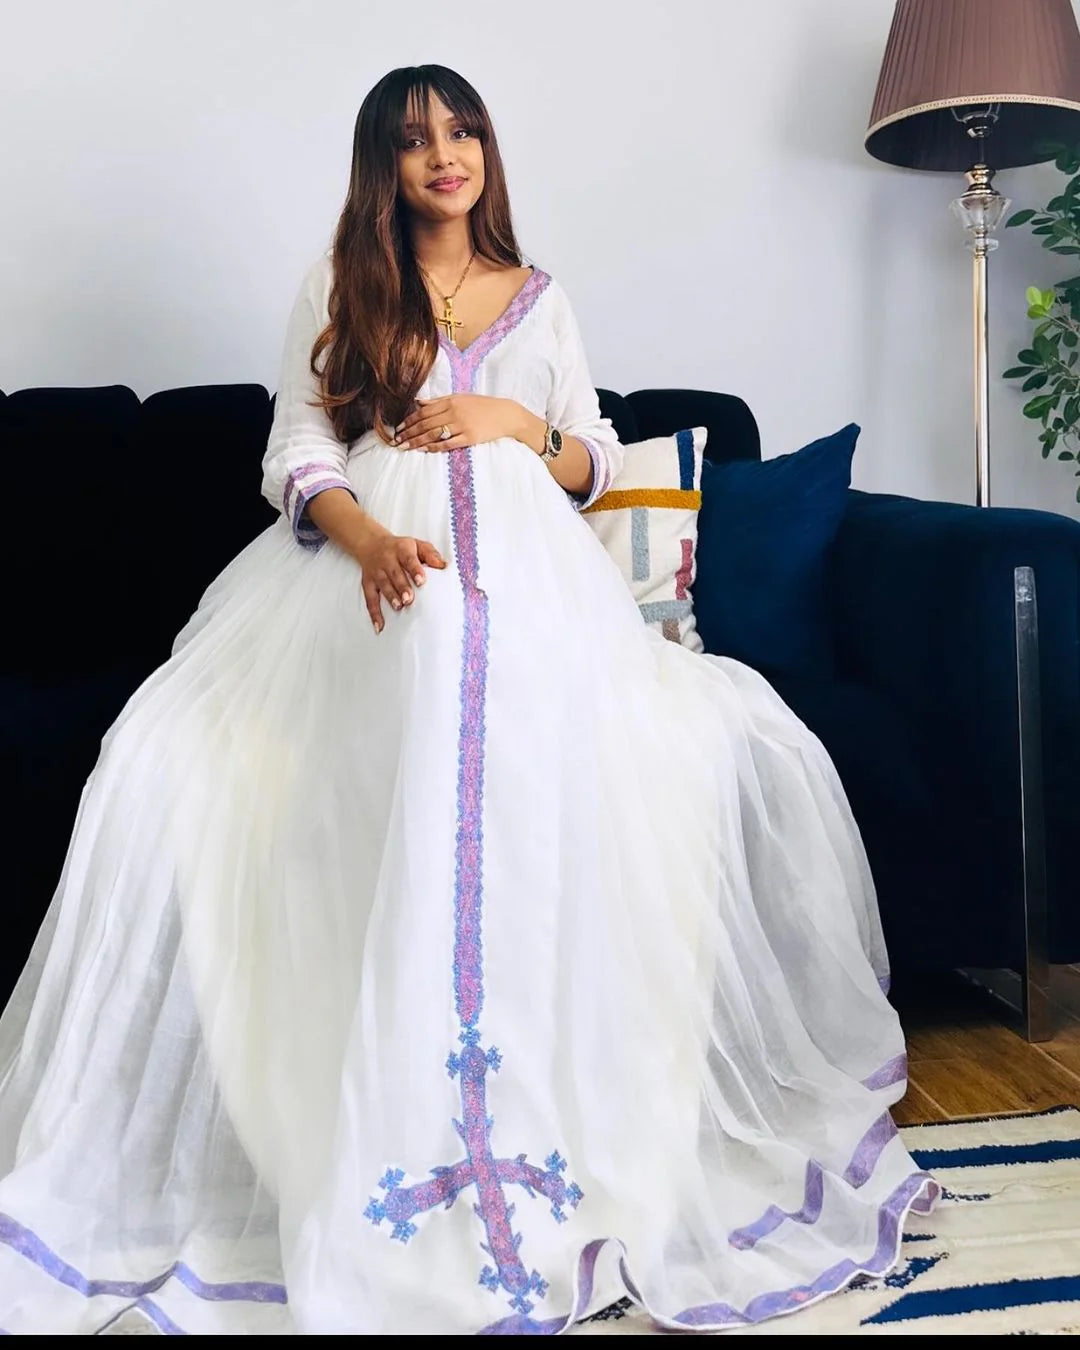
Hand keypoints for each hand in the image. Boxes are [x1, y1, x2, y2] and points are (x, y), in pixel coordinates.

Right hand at [353, 528, 446, 633]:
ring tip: (399, 607)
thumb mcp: (417, 544)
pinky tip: (380, 626)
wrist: (371, 544)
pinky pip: (370, 599)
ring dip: (391, 597)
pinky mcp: (368, 583)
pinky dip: (374, 613)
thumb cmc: (400, 548)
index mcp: (401, 550)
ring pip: (383, 585)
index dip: (415, 570)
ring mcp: (377, 573)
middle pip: (395, 574)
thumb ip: (430, 554)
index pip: (408, 559)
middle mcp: (387, 560)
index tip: (421, 581)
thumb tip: (443, 566)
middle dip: (402, 587)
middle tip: (409, 599)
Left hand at [393, 395, 525, 451]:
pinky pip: (448, 443)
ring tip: (405, 447)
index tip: (399, 428)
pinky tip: (424, 450)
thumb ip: (439, 401)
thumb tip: (418, 402)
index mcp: (450, 401)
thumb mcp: (460, 398)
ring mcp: (461, 425)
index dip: (409, 420)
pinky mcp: (469, 437)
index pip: (424, 411)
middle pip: (425, 423)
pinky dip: (434, 447)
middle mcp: (454, 412)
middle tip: (397, 440)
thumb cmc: (482, 406)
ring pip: (433, 434)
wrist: (505, 414)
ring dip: (417, 441)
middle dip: (409, 433)